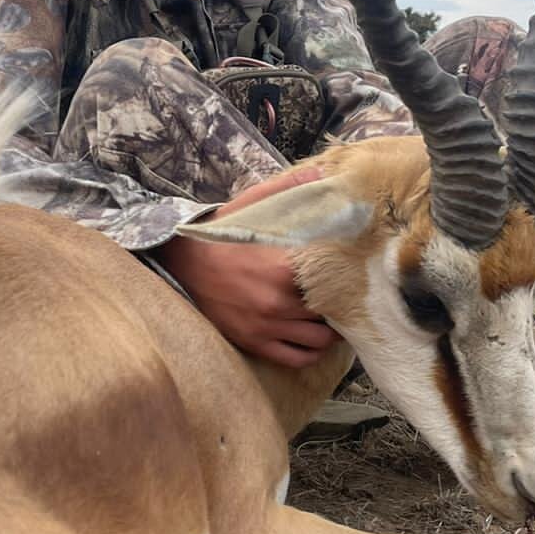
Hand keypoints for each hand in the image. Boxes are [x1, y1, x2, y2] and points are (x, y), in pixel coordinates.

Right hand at [155, 170, 340, 368]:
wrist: (181, 264)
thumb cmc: (220, 235)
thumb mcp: (253, 204)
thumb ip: (290, 191)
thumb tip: (324, 175)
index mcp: (284, 266)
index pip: (335, 276)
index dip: (348, 274)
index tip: (353, 269)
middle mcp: (280, 301)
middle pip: (333, 311)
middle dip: (342, 304)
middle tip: (347, 295)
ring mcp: (268, 326)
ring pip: (321, 340)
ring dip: (331, 331)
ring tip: (332, 317)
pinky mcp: (256, 342)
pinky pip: (298, 358)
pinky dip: (312, 351)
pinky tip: (314, 338)